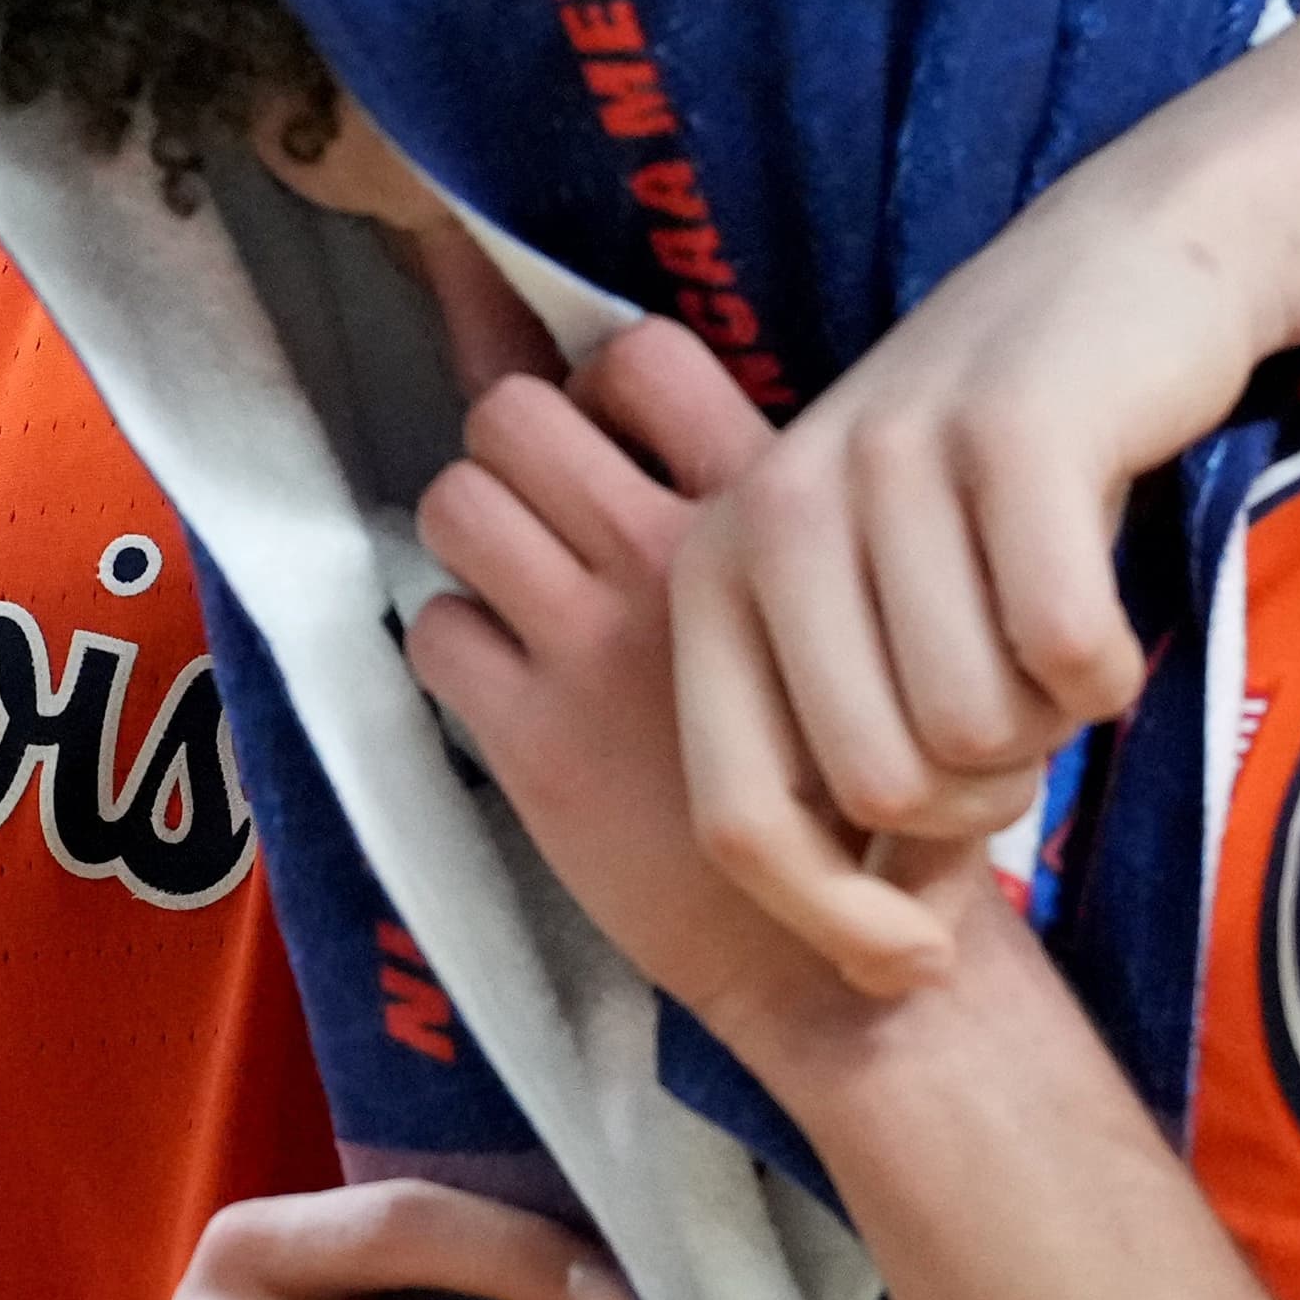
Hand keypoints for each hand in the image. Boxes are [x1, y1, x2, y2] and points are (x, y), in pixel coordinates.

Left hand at [408, 325, 912, 1034]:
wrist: (842, 946)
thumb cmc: (865, 776)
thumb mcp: (855, 604)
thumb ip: (772, 518)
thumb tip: (668, 415)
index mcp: (764, 513)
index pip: (640, 354)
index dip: (599, 378)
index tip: (611, 436)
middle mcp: (672, 563)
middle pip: (512, 414)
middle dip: (508, 448)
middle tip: (543, 510)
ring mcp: (596, 650)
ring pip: (456, 505)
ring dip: (470, 538)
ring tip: (517, 586)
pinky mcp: (537, 743)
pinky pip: (435, 633)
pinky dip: (452, 648)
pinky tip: (508, 683)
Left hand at [667, 161, 1271, 989]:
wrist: (1117, 279)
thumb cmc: (985, 490)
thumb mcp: (865, 601)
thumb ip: (830, 740)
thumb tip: (875, 957)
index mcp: (714, 573)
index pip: (742, 818)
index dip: (835, 922)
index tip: (918, 962)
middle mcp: (773, 514)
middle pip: (878, 794)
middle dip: (977, 809)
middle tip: (1018, 737)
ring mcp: (885, 468)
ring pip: (979, 733)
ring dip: (1047, 731)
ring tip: (1051, 652)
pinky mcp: (1010, 438)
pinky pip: (1071, 656)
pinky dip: (1110, 672)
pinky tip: (1102, 613)